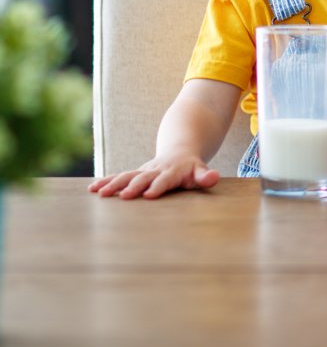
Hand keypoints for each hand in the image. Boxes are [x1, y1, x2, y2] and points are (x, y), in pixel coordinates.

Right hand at [88, 152, 220, 199]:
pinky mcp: (135, 172)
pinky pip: (119, 176)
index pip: (165, 180)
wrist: (180, 150)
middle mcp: (156, 170)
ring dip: (114, 184)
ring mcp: (144, 170)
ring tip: (100, 193)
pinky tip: (92, 189)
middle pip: (143, 177)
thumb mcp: (201, 171)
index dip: (158, 187)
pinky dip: (106, 181)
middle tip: (123, 196)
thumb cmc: (192, 167)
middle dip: (133, 186)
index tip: (149, 195)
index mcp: (173, 171)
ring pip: (127, 175)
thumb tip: (214, 177)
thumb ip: (205, 176)